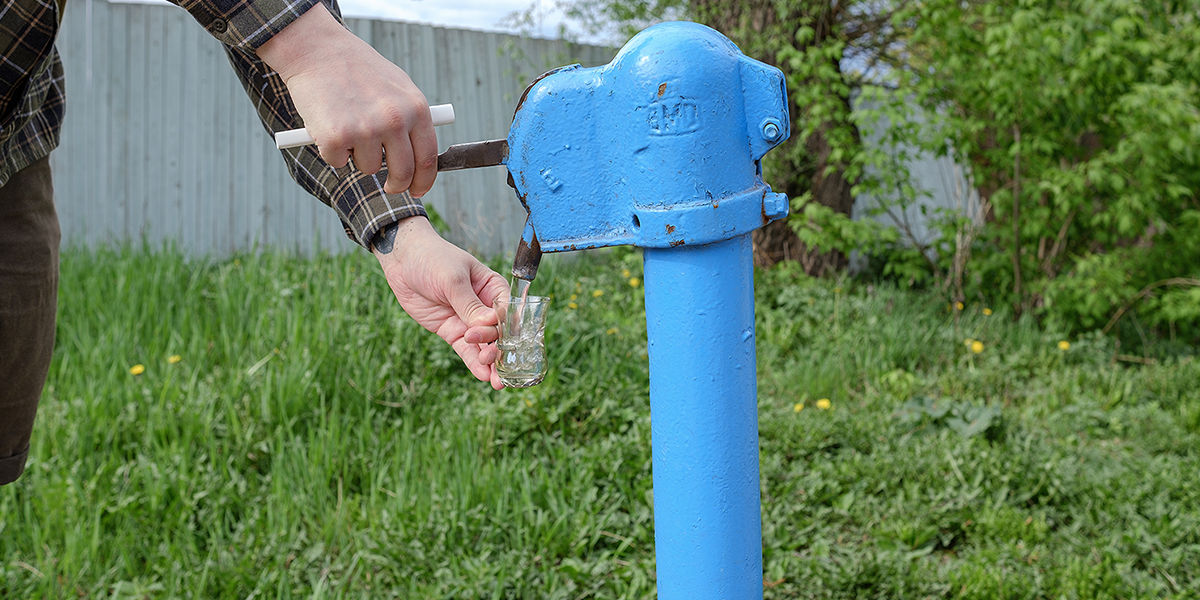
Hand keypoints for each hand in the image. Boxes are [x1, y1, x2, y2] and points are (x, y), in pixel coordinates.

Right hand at [257, 3, 436, 195]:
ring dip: (358, 157)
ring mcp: (365, 130)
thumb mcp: (398, 87)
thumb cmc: (359, 70)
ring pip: (368, 169)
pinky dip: (331, 151)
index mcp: (416, 108)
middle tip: (389, 186)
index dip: (424, 181)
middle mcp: (394, 121)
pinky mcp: (336, 138)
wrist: (318, 50)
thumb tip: (422, 158)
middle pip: (402, 174)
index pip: (428, 158)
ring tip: (348, 125)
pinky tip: (329, 123)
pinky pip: (338, 163)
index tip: (418, 190)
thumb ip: (412, 119)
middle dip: (396, 185)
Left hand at [371, 217, 509, 388]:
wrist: (402, 259)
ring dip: (490, 362)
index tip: (501, 339)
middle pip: (498, 332)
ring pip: (484, 345)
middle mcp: (483, 306)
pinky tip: (482, 375)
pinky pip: (465, 350)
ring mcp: (467, 321)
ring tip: (495, 380)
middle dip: (498, 348)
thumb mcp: (452, 279)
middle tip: (489, 358)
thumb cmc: (432, 258)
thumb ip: (469, 305)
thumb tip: (488, 326)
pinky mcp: (451, 331)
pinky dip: (473, 363)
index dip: (507, 327)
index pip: (507, 311)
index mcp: (492, 287)